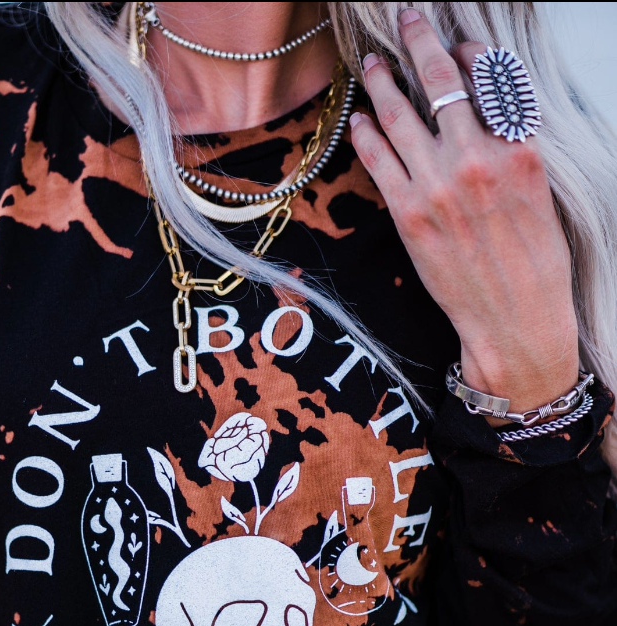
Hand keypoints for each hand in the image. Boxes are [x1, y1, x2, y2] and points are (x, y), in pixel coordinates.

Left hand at [350, 7, 579, 411]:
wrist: (513, 320)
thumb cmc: (534, 263)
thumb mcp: (542, 193)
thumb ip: (513, 147)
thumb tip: (489, 113)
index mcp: (519, 148)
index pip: (489, 77)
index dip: (467, 52)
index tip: (455, 43)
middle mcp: (477, 158)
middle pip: (440, 82)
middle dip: (419, 42)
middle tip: (406, 19)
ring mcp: (438, 185)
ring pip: (401, 114)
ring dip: (382, 82)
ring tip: (371, 66)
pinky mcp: (408, 213)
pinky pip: (378, 158)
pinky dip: (365, 132)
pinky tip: (358, 119)